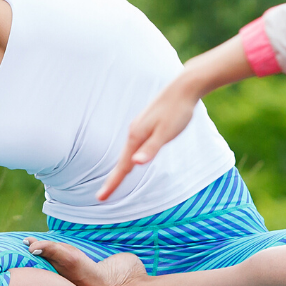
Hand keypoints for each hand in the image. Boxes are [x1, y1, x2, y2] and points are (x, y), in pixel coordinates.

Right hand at [98, 76, 204, 201]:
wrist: (184, 87)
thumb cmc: (178, 111)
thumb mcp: (166, 133)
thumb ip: (151, 149)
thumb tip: (135, 163)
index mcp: (137, 137)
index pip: (123, 166)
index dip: (112, 183)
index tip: (100, 198)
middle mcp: (134, 131)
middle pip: (122, 161)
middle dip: (113, 179)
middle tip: (103, 195)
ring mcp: (139, 127)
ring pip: (127, 151)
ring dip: (121, 167)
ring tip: (115, 180)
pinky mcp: (147, 123)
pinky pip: (134, 145)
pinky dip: (129, 156)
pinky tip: (134, 157)